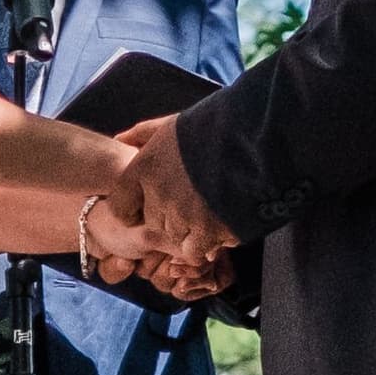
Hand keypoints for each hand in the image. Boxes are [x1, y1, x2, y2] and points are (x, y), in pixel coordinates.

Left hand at [96, 117, 233, 300]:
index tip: (145, 208)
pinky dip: (204, 245)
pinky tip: (216, 231)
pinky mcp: (207, 230)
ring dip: (189, 230)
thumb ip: (142, 132)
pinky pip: (194, 251)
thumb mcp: (172, 123)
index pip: (121, 205)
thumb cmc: (213, 127)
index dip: (133, 210)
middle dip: (169, 217)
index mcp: (145, 167)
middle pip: (153, 222)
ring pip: (174, 236)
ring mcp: (182, 214)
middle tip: (192, 202)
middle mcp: (158, 194)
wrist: (256, 138)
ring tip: (210, 211)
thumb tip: (119, 138)